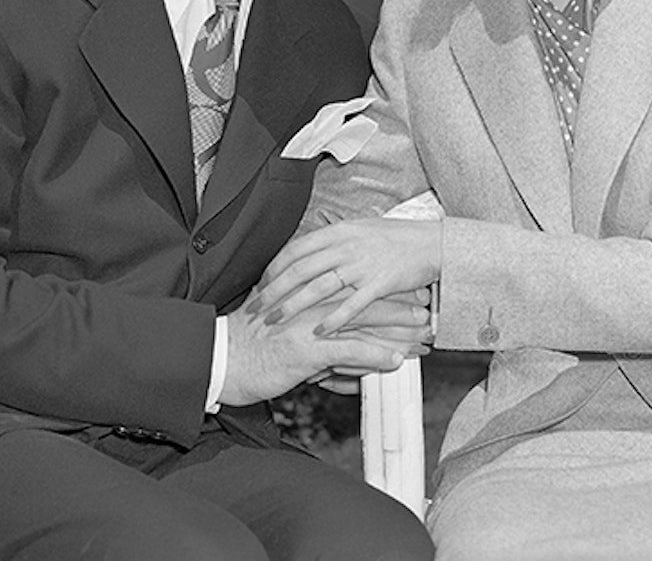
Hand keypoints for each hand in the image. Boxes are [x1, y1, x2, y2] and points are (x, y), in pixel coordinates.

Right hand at [218, 290, 424, 406]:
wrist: (221, 360)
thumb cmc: (249, 347)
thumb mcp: (284, 334)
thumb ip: (314, 337)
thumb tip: (339, 353)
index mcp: (309, 294)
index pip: (355, 288)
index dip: (385, 291)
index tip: (411, 294)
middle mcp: (313, 304)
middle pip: (366, 302)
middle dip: (401, 309)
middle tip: (429, 313)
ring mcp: (310, 325)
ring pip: (363, 325)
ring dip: (397, 333)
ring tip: (424, 340)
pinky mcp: (305, 349)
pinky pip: (347, 352)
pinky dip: (373, 357)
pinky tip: (393, 363)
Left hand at [251, 217, 440, 334]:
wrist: (431, 243)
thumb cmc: (395, 239)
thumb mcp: (359, 230)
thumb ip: (333, 240)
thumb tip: (306, 250)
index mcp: (339, 232)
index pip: (296, 249)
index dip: (274, 267)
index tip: (261, 283)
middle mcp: (346, 246)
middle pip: (300, 270)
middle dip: (274, 290)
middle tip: (257, 307)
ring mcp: (362, 265)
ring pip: (319, 287)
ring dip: (293, 306)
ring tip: (276, 320)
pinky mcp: (380, 284)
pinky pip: (351, 305)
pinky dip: (333, 319)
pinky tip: (318, 331)